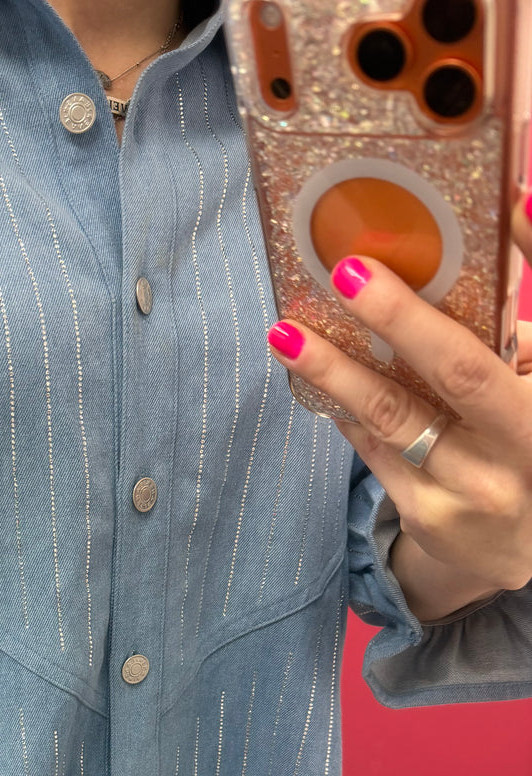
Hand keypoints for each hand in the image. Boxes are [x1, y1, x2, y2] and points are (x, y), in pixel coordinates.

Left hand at [265, 194, 531, 612]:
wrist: (528, 558)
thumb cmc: (529, 447)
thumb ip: (520, 344)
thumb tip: (485, 252)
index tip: (518, 199)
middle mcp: (527, 450)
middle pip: (460, 373)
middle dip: (401, 316)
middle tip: (348, 272)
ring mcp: (475, 490)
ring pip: (395, 416)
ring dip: (334, 369)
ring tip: (287, 334)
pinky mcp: (429, 515)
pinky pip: (374, 447)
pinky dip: (344, 405)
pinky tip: (313, 374)